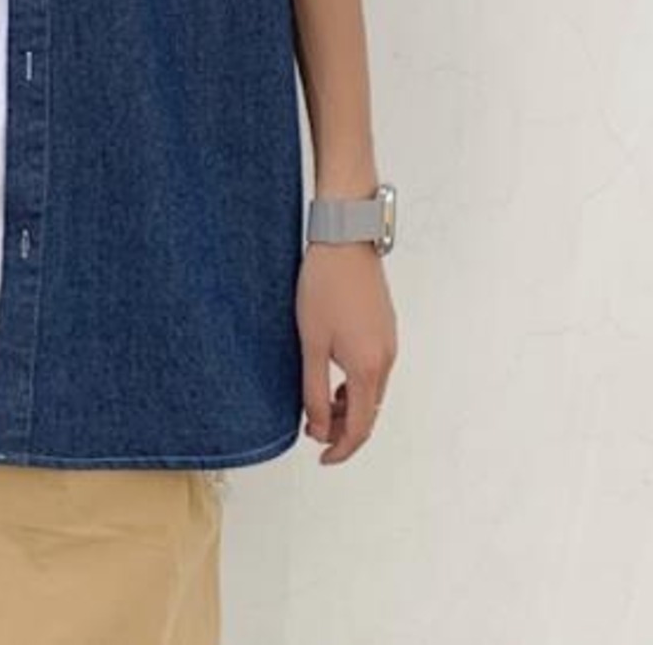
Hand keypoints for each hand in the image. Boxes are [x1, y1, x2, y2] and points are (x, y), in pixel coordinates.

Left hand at [295, 241, 397, 464]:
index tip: (322, 458)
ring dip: (348, 406)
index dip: (341, 448)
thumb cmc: (323, 288)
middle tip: (312, 431)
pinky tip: (333, 376)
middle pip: (369, 412)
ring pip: (373, 391)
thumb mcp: (311, 343)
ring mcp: (389, 343)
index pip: (360, 426)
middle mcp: (386, 360)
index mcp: (368, 368)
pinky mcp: (385, 328)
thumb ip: (314, 389)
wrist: (345, 242)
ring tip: (318, 404)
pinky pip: (374, 371)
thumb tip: (316, 427)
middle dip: (343, 429)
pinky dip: (356, 385)